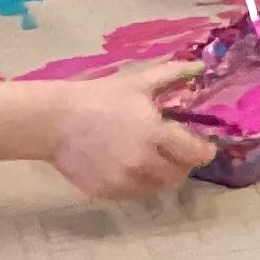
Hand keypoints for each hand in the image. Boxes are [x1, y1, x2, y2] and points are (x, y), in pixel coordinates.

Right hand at [46, 64, 215, 198]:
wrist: (55, 121)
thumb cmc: (100, 98)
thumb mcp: (138, 83)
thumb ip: (172, 75)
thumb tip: (200, 65)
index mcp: (156, 135)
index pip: (195, 154)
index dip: (204, 152)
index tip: (204, 148)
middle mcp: (143, 163)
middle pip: (178, 175)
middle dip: (183, 164)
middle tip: (178, 153)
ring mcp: (124, 181)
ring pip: (157, 187)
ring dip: (162, 176)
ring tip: (155, 160)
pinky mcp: (106, 192)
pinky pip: (134, 194)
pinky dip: (139, 184)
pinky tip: (132, 168)